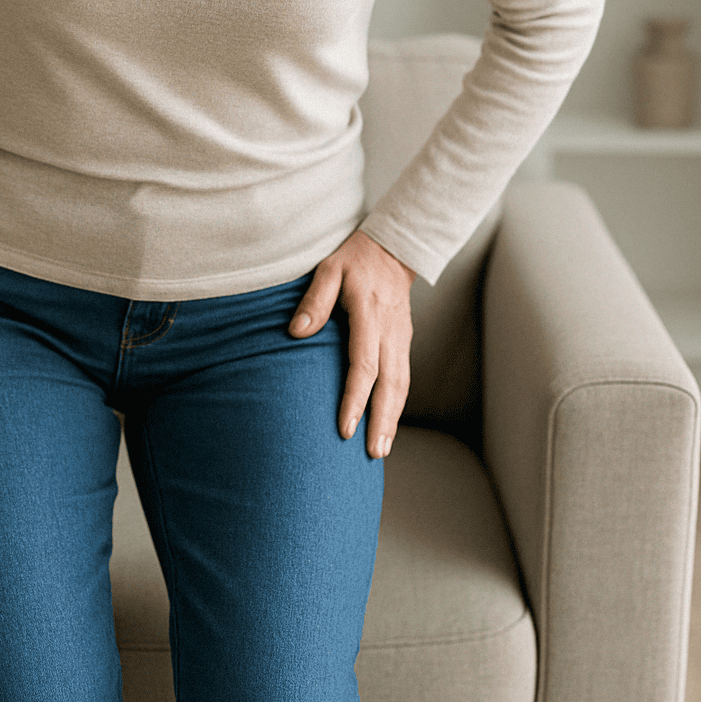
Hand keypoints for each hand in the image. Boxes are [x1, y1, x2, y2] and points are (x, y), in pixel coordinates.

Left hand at [288, 229, 414, 458]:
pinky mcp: (404, 341)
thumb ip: (314, 300)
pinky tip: (388, 425)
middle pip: (389, 383)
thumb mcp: (329, 269)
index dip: (355, 397)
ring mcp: (401, 337)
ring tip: (380, 450)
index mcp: (369, 313)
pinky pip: (404, 378)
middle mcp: (389, 330)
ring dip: (392, 418)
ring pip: (401, 384)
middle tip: (372, 453)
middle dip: (381, 420)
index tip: (346, 427)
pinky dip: (397, 405)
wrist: (393, 248)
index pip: (364, 363)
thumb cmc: (354, 259)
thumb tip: (296, 332)